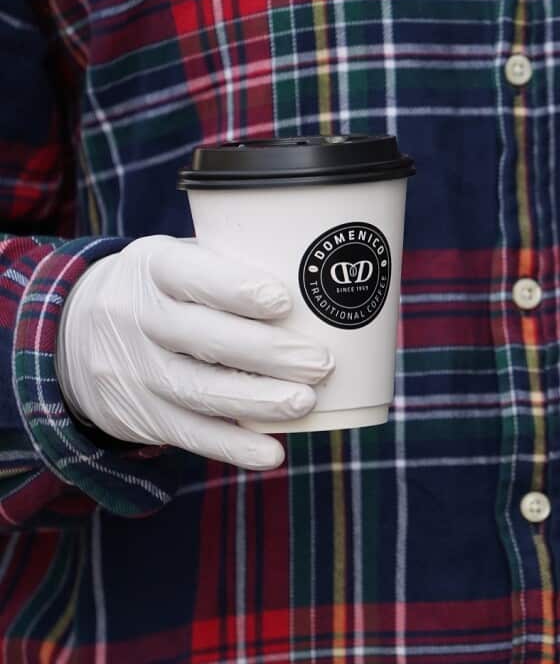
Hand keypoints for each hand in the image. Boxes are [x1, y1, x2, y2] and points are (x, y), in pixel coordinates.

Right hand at [55, 236, 334, 469]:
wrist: (73, 333)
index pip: (190, 274)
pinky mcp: (138, 414)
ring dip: (257, 401)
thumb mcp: (180, 260)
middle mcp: (135, 316)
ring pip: (197, 390)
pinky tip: (272, 453)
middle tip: (320, 363)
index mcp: (152, 266)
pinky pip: (188, 434)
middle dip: (267, 353)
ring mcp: (132, 369)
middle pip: (202, 338)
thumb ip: (234, 268)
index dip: (236, 289)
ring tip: (306, 401)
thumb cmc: (166, 290)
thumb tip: (332, 288)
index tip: (284, 302)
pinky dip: (233, 446)